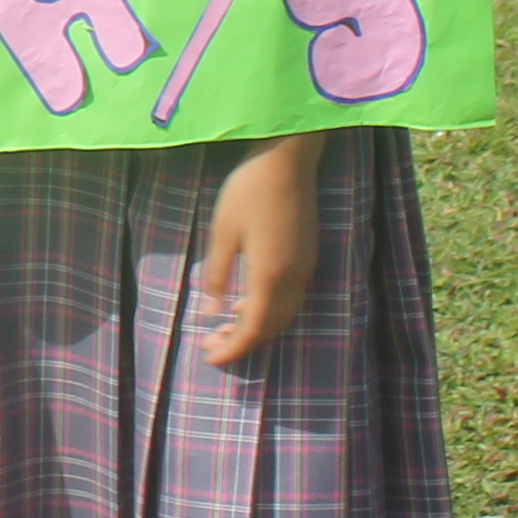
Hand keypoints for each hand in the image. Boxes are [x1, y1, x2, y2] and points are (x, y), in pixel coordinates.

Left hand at [196, 133, 322, 366]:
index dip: (232, 349)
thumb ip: (216, 276)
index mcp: (270, 276)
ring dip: (256, 326)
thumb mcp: (221, 233)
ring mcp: (306, 267)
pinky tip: (245, 300)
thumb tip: (210, 313)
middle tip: (211, 344)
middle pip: (271, 327)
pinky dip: (268, 309)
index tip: (210, 358)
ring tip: (224, 326)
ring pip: (284, 314)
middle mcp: (294, 279)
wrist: (287, 159)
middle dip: (242, 342)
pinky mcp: (308, 255)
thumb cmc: (247, 191)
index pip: (253, 329)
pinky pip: (290, 297)